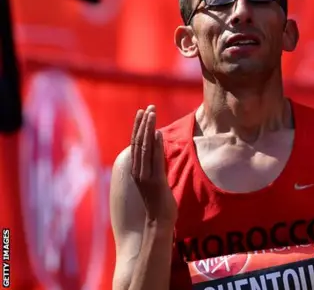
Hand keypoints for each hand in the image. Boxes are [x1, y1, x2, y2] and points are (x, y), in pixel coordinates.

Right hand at [130, 105, 176, 227]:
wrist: (158, 224)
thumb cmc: (160, 205)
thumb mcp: (157, 182)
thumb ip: (156, 169)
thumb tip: (159, 154)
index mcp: (137, 171)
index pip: (136, 145)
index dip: (138, 128)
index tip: (142, 113)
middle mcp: (138, 172)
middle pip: (138, 142)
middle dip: (143, 124)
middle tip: (147, 107)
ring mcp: (145, 177)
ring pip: (144, 148)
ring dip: (148, 129)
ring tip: (151, 113)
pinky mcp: (155, 182)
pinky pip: (155, 160)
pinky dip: (155, 145)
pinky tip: (157, 133)